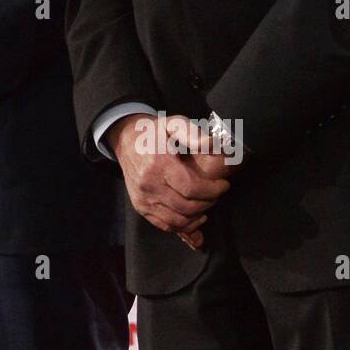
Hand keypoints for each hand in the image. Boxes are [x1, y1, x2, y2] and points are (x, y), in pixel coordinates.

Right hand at [109, 113, 231, 248]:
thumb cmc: (154, 132)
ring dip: (197, 216)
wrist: (125, 140)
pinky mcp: (140, 206)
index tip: (224, 185)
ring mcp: (143, 198)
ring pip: (177, 220)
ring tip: (206, 203)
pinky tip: (194, 217)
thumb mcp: (173, 123)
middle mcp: (149, 184)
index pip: (191, 188)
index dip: (212, 190)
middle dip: (208, 202)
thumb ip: (193, 133)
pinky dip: (183, 225)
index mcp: (158, 164)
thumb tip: (212, 144)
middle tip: (216, 193)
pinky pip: (165, 225)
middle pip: (186, 207)